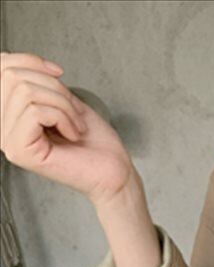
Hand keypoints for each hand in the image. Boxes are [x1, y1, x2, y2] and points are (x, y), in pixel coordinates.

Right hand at [0, 51, 135, 206]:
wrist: (113, 171)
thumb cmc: (94, 141)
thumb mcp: (63, 98)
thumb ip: (38, 80)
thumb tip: (25, 62)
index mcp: (9, 112)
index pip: (2, 68)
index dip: (30, 61)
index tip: (58, 72)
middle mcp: (2, 127)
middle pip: (13, 77)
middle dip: (54, 87)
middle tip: (74, 112)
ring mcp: (8, 140)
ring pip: (25, 92)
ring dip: (62, 105)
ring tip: (75, 125)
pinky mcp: (20, 150)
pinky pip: (35, 112)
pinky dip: (63, 118)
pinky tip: (72, 134)